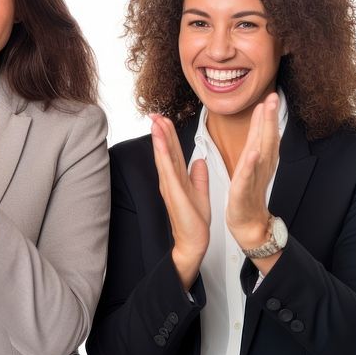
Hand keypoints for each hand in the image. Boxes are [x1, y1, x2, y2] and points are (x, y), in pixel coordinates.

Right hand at [150, 114, 209, 289]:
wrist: (193, 241)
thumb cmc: (194, 221)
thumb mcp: (201, 192)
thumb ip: (199, 176)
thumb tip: (199, 160)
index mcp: (177, 178)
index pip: (172, 152)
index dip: (168, 134)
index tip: (164, 118)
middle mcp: (170, 180)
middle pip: (165, 150)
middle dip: (160, 131)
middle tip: (155, 113)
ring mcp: (170, 185)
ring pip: (163, 156)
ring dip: (158, 138)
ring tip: (155, 121)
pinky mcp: (174, 192)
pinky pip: (167, 169)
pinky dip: (162, 154)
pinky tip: (159, 141)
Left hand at [226, 92, 280, 256]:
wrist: (248, 222)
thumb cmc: (248, 194)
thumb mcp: (252, 163)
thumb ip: (256, 142)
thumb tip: (260, 119)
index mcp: (260, 159)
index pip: (264, 134)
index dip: (267, 115)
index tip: (269, 96)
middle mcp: (261, 167)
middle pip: (267, 138)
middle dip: (269, 117)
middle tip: (272, 98)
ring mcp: (253, 178)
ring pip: (260, 152)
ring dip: (263, 133)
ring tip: (265, 116)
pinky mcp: (243, 191)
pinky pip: (247, 176)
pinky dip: (250, 164)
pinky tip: (253, 153)